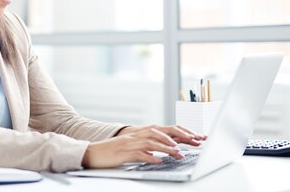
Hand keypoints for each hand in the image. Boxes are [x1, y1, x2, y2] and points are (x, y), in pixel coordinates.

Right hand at [82, 126, 200, 168]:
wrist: (93, 153)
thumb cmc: (113, 152)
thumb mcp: (132, 148)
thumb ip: (146, 148)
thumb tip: (160, 153)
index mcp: (141, 133)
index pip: (165, 129)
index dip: (181, 132)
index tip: (196, 137)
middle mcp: (137, 135)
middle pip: (161, 131)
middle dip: (178, 136)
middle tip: (193, 141)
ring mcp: (130, 143)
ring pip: (151, 141)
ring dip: (166, 147)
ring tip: (178, 153)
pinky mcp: (123, 153)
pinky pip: (138, 154)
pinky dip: (149, 157)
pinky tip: (158, 160)